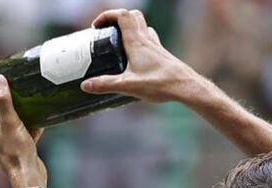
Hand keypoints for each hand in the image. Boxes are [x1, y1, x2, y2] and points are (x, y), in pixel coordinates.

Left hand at [0, 75, 45, 187]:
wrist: (31, 177)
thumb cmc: (15, 152)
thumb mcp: (10, 122)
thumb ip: (4, 102)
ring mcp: (7, 145)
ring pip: (6, 128)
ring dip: (11, 117)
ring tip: (16, 101)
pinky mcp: (21, 149)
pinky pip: (24, 134)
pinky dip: (30, 127)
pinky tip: (39, 117)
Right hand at [80, 9, 199, 102]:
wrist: (186, 87)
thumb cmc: (160, 84)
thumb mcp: (128, 86)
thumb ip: (106, 85)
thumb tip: (85, 85)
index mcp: (136, 42)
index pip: (122, 15)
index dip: (107, 15)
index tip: (96, 26)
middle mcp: (147, 39)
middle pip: (133, 15)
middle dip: (117, 18)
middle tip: (106, 31)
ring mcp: (155, 46)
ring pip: (142, 25)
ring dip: (129, 27)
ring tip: (118, 41)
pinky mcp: (161, 54)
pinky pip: (149, 39)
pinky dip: (139, 39)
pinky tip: (136, 55)